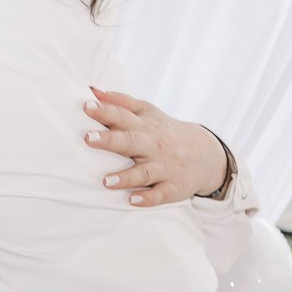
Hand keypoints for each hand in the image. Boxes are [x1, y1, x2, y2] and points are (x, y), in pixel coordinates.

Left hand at [85, 88, 229, 204]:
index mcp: (145, 125)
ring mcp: (164, 167)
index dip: (105, 111)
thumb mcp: (146, 113)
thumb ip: (120, 102)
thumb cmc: (162, 132)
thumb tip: (92, 91)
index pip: (123, 116)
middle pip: (131, 141)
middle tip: (88, 138)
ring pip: (144, 172)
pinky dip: (148, 198)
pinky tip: (133, 201)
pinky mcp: (173, 187)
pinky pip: (160, 194)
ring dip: (126, 177)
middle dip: (110, 140)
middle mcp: (154, 145)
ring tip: (106, 181)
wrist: (205, 155)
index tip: (86, 106)